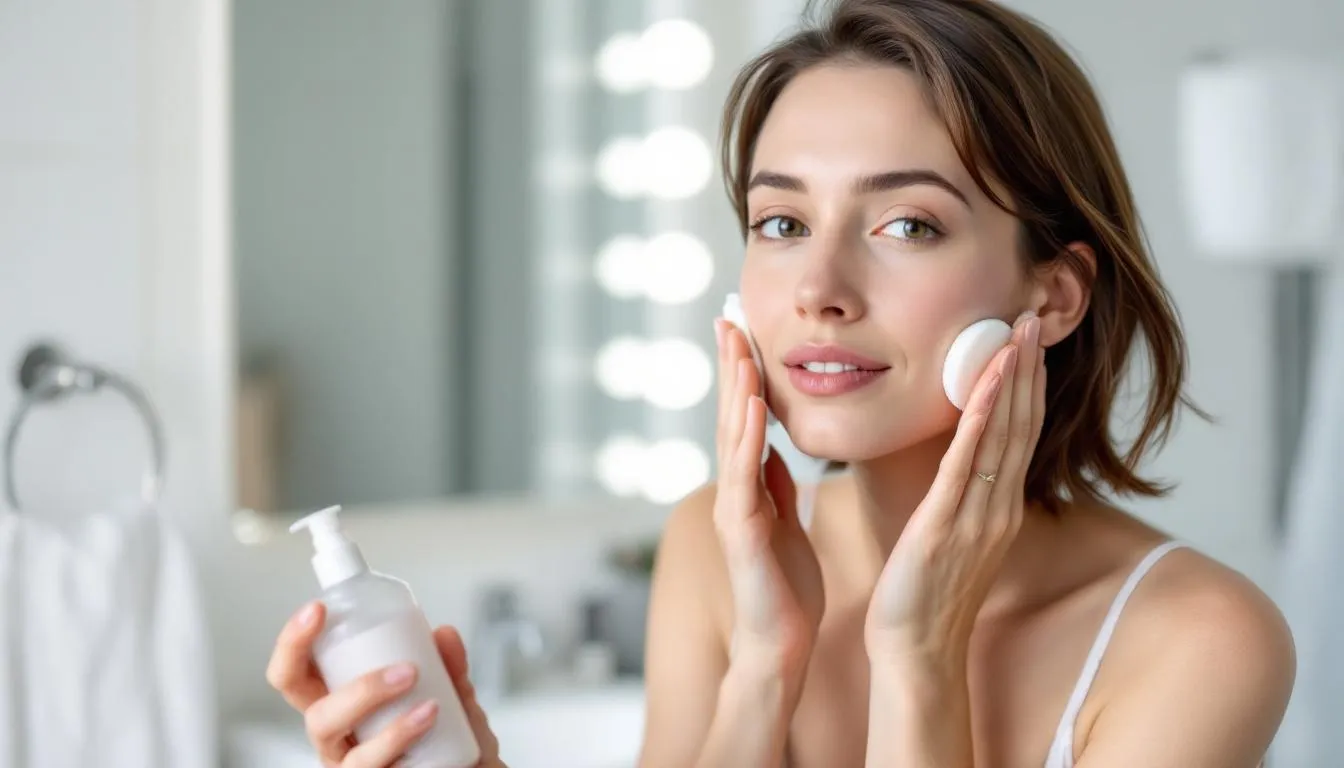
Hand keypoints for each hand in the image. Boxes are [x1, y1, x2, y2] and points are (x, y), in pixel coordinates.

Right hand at [266, 602, 507, 767]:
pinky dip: (399, 736)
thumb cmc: (450, 742)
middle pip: (313, 717)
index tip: (317, 610)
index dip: (292, 644)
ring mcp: (350, 767)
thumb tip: (443, 633)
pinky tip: (428, 718)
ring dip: (378, 710)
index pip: (296, 675)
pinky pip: (370, 766)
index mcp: (340, 706)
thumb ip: (450, 668)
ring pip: (342, 744)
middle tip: (405, 670)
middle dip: (355, 689)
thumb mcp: (453, 699)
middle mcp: (338, 740)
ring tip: (425, 697)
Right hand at [713, 319, 824, 675]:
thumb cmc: (786, 589)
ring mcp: (733, 510)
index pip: (745, 420)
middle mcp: (734, 492)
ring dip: (734, 390)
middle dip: (730, 366)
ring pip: (730, 439)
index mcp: (749, 487)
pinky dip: (745, 438)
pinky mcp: (742, 532)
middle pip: (729, 417)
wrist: (781, 646)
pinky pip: (743, 476)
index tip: (745, 330)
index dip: (743, 375)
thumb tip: (772, 447)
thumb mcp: (785, 522)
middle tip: (728, 317)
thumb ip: (775, 484)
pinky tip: (751, 406)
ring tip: (739, 346)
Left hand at [865, 312, 1044, 663]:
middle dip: (1028, 368)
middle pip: (1022, 425)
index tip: (1028, 340)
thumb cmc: (923, 596)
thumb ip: (959, 500)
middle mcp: (998, 508)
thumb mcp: (949, 537)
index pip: (1019, 434)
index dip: (1027, 384)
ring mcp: (978, 517)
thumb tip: (959, 467)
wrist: (915, 651)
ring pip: (1003, 436)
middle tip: (1032, 315)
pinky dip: (982, 419)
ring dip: (1012, 379)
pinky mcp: (947, 526)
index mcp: (998, 509)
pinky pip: (968, 463)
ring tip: (1017, 332)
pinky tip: (989, 383)